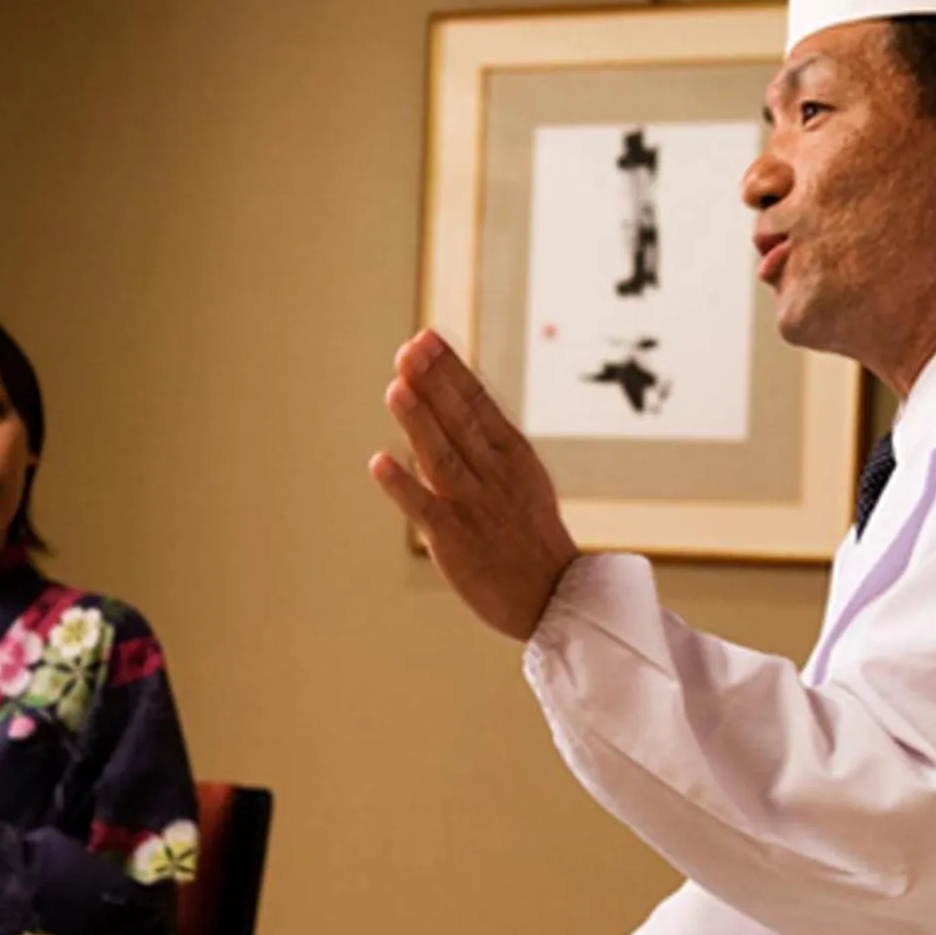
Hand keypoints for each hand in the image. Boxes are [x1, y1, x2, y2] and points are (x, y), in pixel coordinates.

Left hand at [369, 331, 579, 640]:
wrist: (556, 598)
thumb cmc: (531, 535)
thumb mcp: (523, 476)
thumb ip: (488, 440)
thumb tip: (454, 395)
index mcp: (513, 455)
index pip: (479, 402)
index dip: (450, 369)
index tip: (426, 336)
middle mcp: (494, 475)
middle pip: (460, 421)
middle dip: (433, 382)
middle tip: (409, 347)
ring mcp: (475, 507)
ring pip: (443, 457)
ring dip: (418, 422)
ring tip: (396, 388)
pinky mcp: (455, 541)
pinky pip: (426, 510)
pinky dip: (403, 486)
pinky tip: (379, 463)